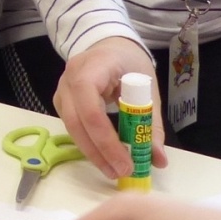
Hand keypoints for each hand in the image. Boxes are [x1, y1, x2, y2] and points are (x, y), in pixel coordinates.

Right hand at [54, 37, 167, 179]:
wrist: (109, 47)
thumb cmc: (129, 63)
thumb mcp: (147, 88)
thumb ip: (150, 124)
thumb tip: (158, 160)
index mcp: (95, 65)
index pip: (90, 104)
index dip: (105, 137)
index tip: (126, 161)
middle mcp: (71, 76)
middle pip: (76, 120)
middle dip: (98, 150)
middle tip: (120, 172)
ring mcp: (63, 88)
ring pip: (70, 126)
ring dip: (91, 151)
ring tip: (113, 170)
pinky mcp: (62, 101)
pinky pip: (71, 126)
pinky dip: (87, 143)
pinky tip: (103, 156)